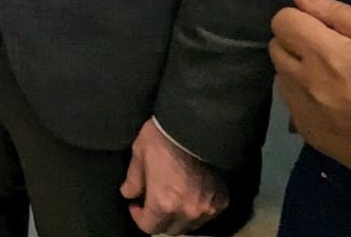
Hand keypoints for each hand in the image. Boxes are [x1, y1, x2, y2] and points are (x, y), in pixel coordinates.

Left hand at [119, 119, 227, 233]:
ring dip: (178, 217)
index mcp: (164, 203)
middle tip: (152, 203)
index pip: (150, 227)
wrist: (195, 125)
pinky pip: (207, 214)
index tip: (135, 204)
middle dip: (158, 220)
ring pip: (190, 225)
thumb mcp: (139, 155)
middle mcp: (187, 212)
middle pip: (171, 230)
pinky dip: (196, 210)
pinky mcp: (222, 200)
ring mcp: (207, 207)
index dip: (138, 217)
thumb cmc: (161, 138)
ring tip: (171, 199)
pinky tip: (189, 195)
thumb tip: (128, 194)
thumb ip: (133, 180)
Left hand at [270, 0, 350, 189]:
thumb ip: (338, 14)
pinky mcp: (312, 138)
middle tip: (333, 50)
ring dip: (299, 70)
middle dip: (298, 42)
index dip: (302, 18)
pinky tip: (335, 102)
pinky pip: (292, 106)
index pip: (282, 21)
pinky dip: (305, 98)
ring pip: (281, 77)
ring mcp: (307, 116)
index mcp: (327, 57)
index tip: (324, 27)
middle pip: (276, 48)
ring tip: (336, 77)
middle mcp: (307, 86)